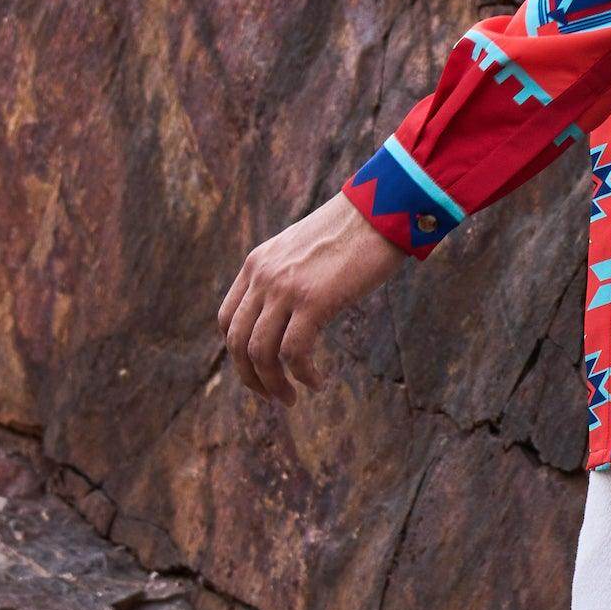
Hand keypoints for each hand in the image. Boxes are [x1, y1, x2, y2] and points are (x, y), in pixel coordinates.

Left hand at [220, 191, 405, 404]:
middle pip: (237, 342)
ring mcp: (285, 288)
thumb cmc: (355, 233)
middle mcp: (263, 276)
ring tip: (292, 399)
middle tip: (273, 397)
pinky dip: (302, 375)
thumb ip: (290, 277)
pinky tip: (317, 382)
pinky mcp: (313, 300)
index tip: (259, 371)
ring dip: (273, 384)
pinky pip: (294, 352)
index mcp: (257, 264)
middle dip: (250, 378)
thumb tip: (294, 314)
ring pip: (260, 352)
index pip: (228, 319)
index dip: (238, 353)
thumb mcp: (306, 252)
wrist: (382, 210)